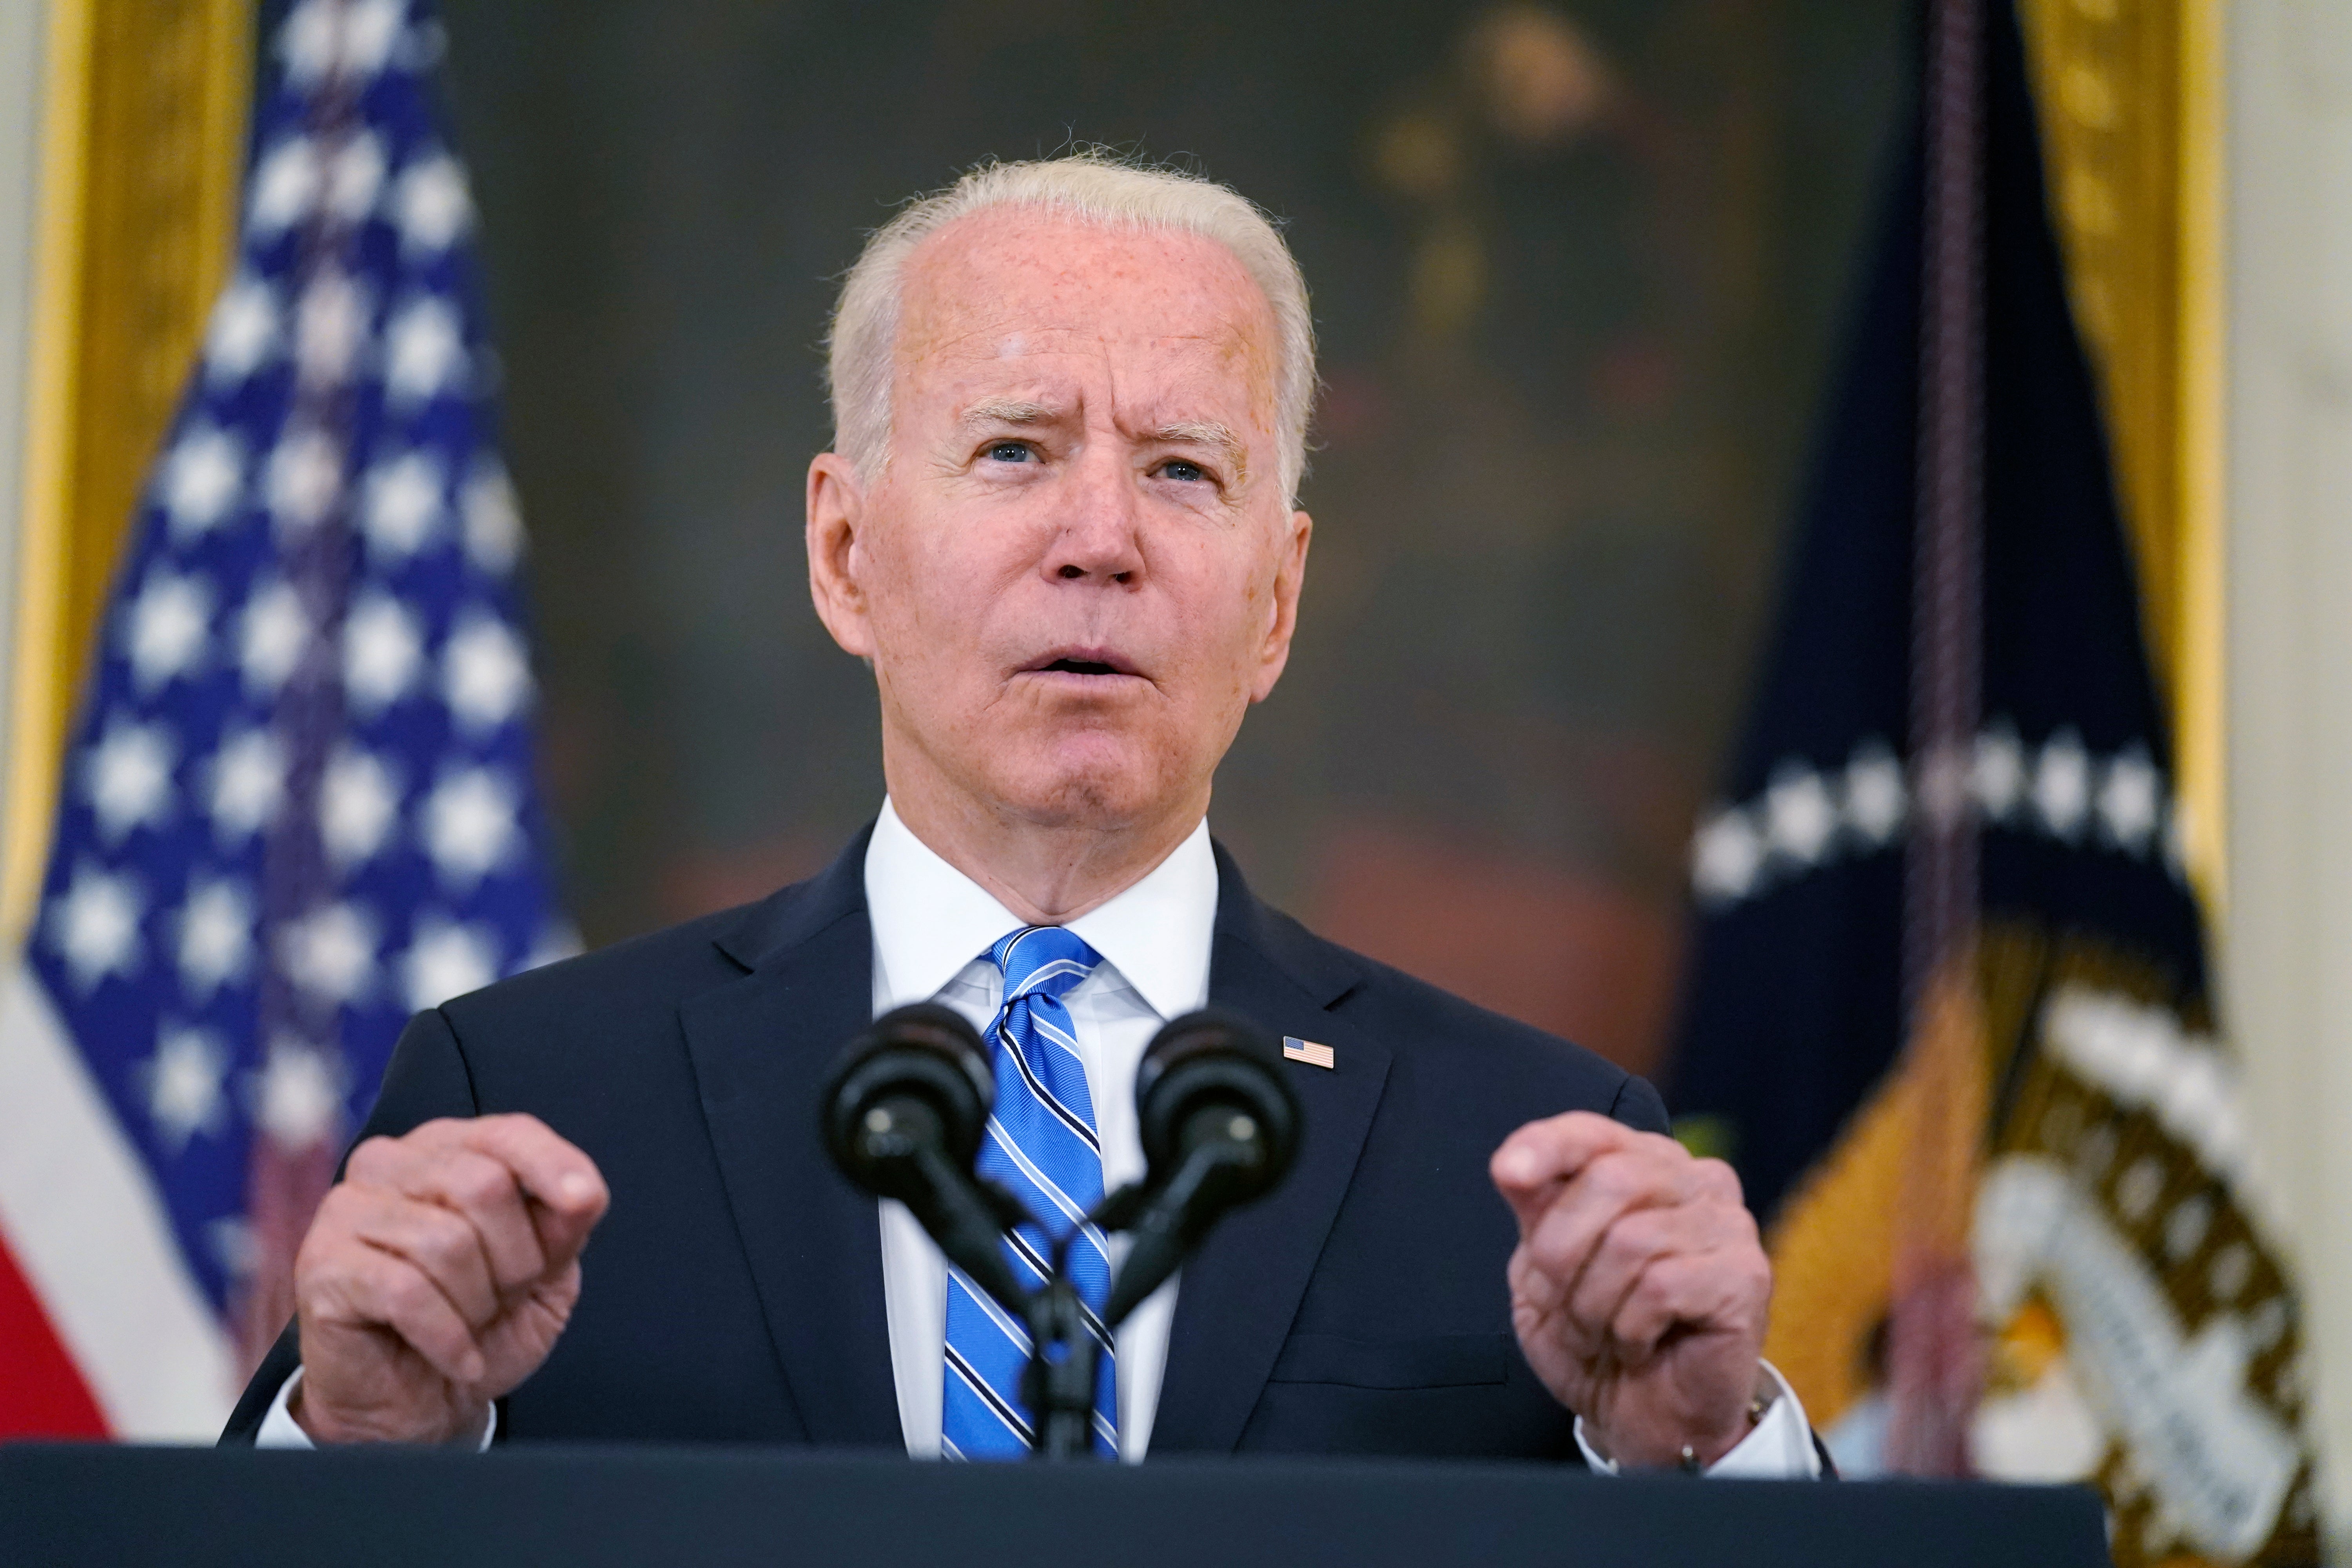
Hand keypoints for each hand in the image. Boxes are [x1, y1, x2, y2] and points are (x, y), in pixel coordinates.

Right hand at [289, 1114, 608, 1443]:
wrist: (418, 1404)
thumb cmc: (477, 1324)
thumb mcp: (544, 1271)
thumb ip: (564, 1223)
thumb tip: (582, 1192)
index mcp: (446, 1148)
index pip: (508, 1132)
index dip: (553, 1164)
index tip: (585, 1201)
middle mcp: (390, 1164)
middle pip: (483, 1185)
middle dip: (514, 1258)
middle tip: (501, 1297)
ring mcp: (347, 1210)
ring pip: (447, 1242)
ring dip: (477, 1302)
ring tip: (469, 1324)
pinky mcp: (322, 1265)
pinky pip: (407, 1292)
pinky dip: (447, 1336)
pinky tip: (456, 1356)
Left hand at [1489, 1111, 1770, 1468]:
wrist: (1642, 1418)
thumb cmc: (1596, 1336)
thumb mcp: (1543, 1268)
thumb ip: (1535, 1209)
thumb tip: (1512, 1164)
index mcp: (1645, 1164)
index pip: (1592, 1131)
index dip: (1547, 1145)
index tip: (1507, 1173)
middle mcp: (1696, 1180)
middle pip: (1609, 1180)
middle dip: (1560, 1251)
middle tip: (1558, 1302)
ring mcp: (1729, 1224)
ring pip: (1632, 1240)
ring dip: (1592, 1302)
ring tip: (1600, 1332)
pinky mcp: (1746, 1274)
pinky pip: (1661, 1286)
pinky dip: (1630, 1328)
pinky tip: (1639, 1344)